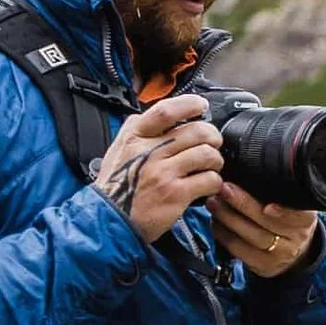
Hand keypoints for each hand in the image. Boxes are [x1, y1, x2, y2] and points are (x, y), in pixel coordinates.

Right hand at [93, 90, 225, 243]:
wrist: (110, 220)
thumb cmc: (116, 186)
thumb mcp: (118, 149)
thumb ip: (137, 129)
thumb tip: (161, 114)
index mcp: (135, 137)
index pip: (166, 110)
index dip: (189, 104)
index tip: (201, 105)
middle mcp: (150, 152)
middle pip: (196, 131)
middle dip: (212, 136)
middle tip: (213, 144)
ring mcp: (164, 173)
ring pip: (207, 154)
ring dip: (215, 160)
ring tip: (210, 167)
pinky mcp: (176, 194)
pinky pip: (209, 180)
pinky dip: (214, 182)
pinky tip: (206, 185)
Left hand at [209, 183, 319, 278]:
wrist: (294, 250)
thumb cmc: (288, 219)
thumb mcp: (293, 203)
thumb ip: (281, 189)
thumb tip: (251, 168)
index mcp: (305, 218)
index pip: (296, 214)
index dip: (282, 213)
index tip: (267, 205)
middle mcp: (296, 238)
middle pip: (267, 223)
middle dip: (243, 205)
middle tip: (224, 189)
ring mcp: (279, 254)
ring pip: (251, 236)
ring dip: (228, 218)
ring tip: (214, 202)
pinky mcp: (263, 266)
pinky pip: (239, 250)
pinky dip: (224, 235)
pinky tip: (216, 222)